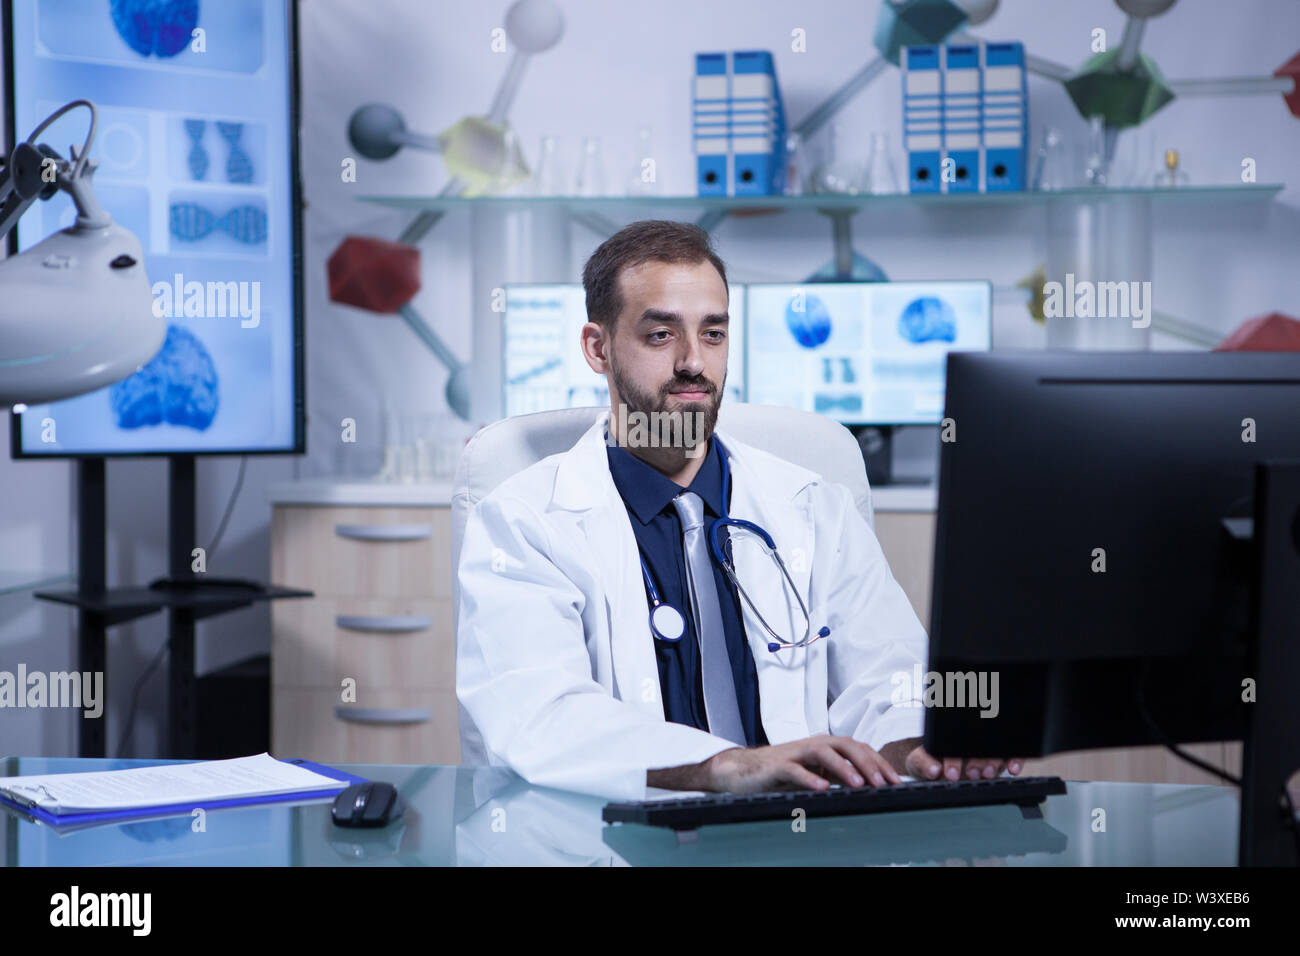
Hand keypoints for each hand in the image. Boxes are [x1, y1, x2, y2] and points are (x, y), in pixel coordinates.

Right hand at [703, 735, 902, 793]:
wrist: (743, 770)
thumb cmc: (782, 773)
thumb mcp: (816, 774)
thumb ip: (838, 776)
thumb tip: (871, 789)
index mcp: (826, 746)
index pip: (858, 749)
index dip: (878, 763)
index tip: (895, 782)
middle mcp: (813, 745)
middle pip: (846, 745)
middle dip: (867, 763)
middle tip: (883, 783)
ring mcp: (795, 754)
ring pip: (823, 753)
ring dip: (843, 767)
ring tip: (859, 784)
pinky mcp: (777, 766)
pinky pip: (795, 770)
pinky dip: (810, 778)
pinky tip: (822, 788)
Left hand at [903, 744, 1024, 780]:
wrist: (935, 766)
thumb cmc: (927, 760)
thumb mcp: (918, 761)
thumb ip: (922, 763)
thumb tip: (933, 770)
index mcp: (948, 734)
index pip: (953, 740)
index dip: (954, 758)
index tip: (951, 774)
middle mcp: (969, 738)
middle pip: (979, 743)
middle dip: (978, 760)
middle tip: (972, 774)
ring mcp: (985, 746)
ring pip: (995, 749)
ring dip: (994, 762)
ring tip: (987, 774)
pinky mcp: (999, 755)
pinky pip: (1011, 753)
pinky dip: (1015, 760)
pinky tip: (1013, 769)